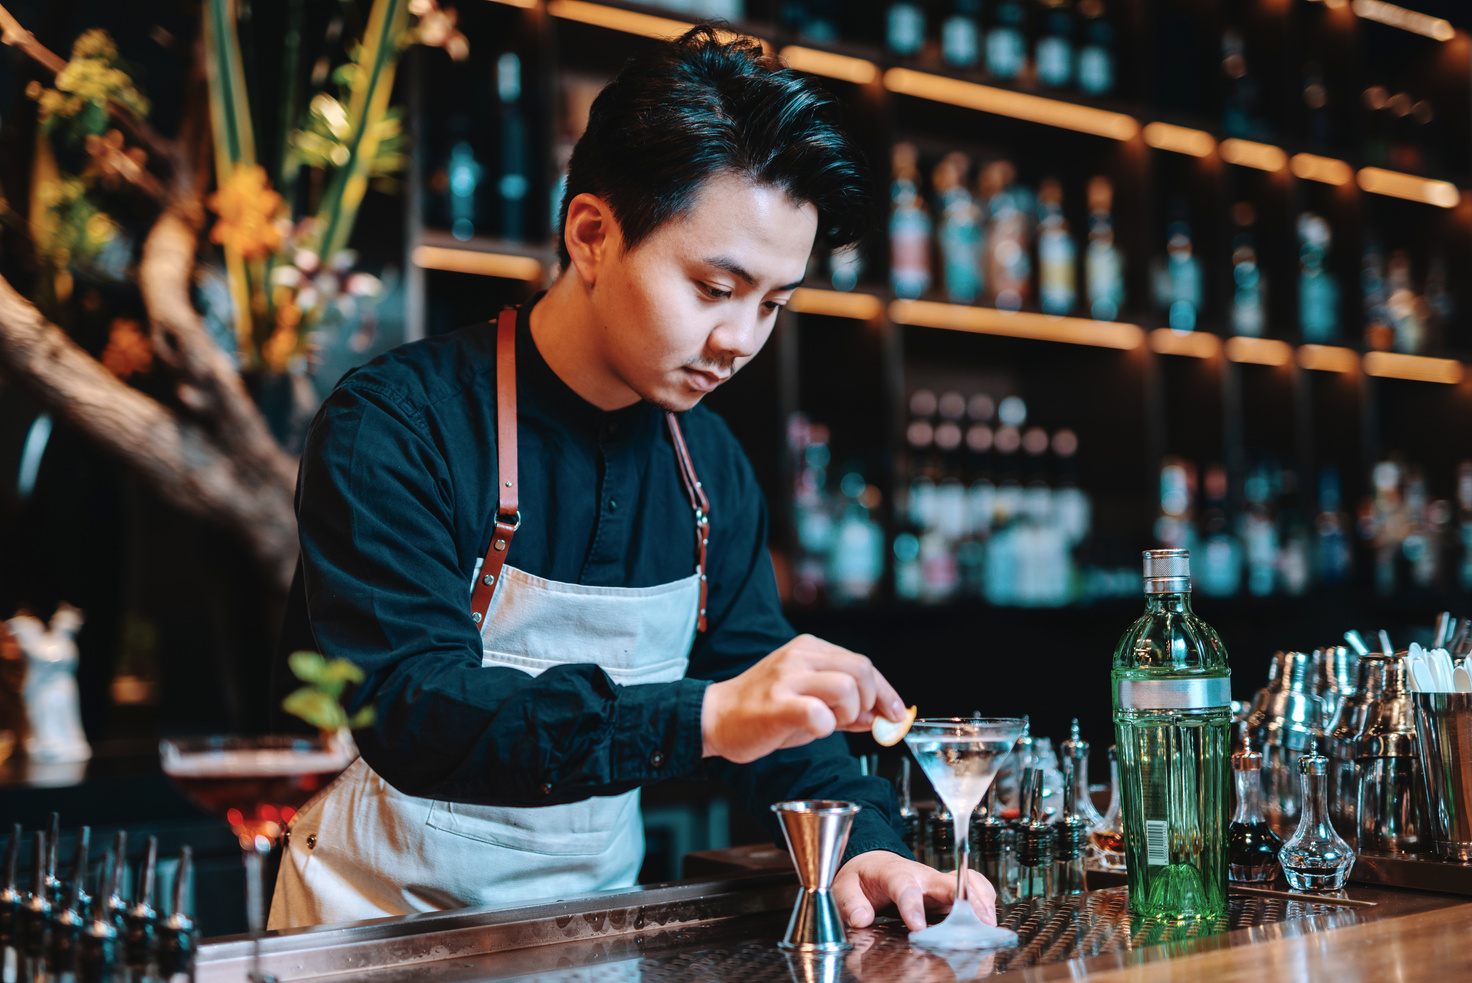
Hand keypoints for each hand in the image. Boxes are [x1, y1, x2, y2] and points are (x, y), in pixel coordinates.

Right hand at [700, 634, 903, 763]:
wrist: (715, 718)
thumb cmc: (761, 710)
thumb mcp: (808, 700)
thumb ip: (845, 706)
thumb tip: (880, 717)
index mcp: (809, 648)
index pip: (863, 663)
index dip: (886, 692)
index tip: (895, 714)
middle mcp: (800, 656)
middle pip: (862, 670)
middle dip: (871, 701)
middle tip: (855, 720)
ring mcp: (788, 679)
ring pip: (848, 688)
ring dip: (849, 714)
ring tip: (830, 724)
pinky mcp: (777, 705)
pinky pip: (820, 714)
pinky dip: (827, 727)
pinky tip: (814, 730)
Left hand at [832, 850, 997, 932]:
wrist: (873, 865)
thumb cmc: (863, 877)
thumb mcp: (845, 886)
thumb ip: (850, 902)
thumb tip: (862, 918)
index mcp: (894, 872)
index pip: (905, 886)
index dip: (912, 906)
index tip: (917, 927)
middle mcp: (922, 876)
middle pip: (949, 881)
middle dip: (967, 901)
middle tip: (979, 924)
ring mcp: (938, 883)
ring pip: (967, 883)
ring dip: (981, 901)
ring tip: (989, 926)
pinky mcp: (948, 893)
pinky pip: (974, 889)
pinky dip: (985, 900)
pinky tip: (989, 919)